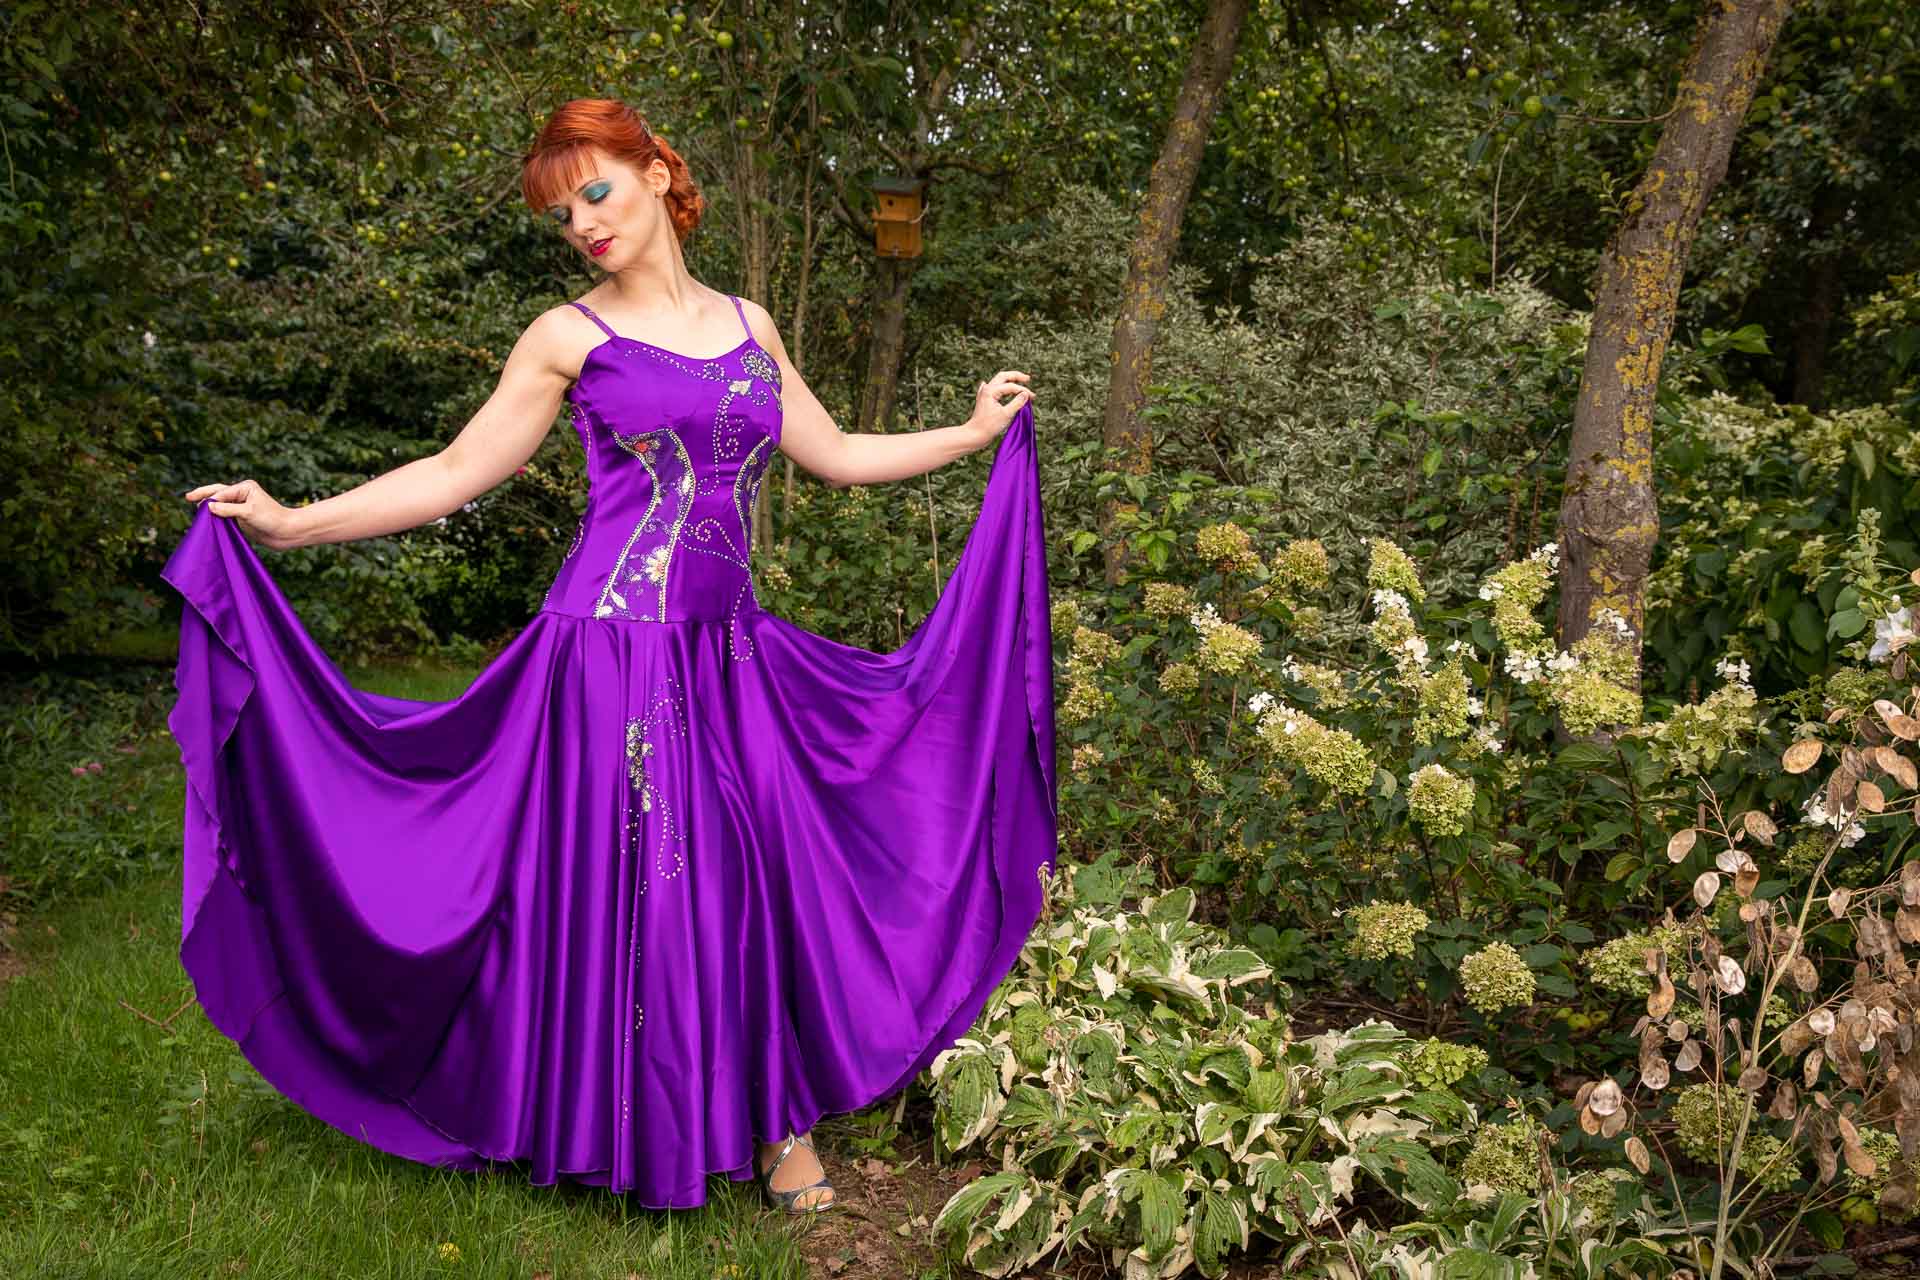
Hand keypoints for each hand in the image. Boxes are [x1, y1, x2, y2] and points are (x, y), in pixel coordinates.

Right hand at [182, 478, 303, 550]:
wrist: (286, 532)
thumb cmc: (272, 519)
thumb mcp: (249, 512)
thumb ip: (228, 509)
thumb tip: (208, 507)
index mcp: (244, 487)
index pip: (221, 492)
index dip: (210, 500)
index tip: (201, 510)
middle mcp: (241, 494)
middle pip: (217, 492)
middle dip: (202, 495)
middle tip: (187, 497)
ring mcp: (240, 505)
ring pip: (219, 504)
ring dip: (207, 507)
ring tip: (194, 509)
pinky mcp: (241, 517)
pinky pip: (223, 515)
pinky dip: (214, 517)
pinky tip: (206, 520)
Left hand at [966, 370, 1032, 448]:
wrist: (974, 435)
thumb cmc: (989, 426)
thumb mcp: (1006, 414)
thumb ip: (1017, 403)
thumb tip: (1026, 394)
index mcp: (991, 390)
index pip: (1011, 386)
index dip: (1023, 391)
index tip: (1033, 398)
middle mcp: (986, 388)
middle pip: (1003, 376)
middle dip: (1016, 376)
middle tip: (1028, 379)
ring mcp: (984, 393)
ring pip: (998, 381)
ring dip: (1010, 380)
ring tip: (1020, 381)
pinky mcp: (984, 400)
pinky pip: (992, 388)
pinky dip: (999, 386)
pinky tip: (996, 386)